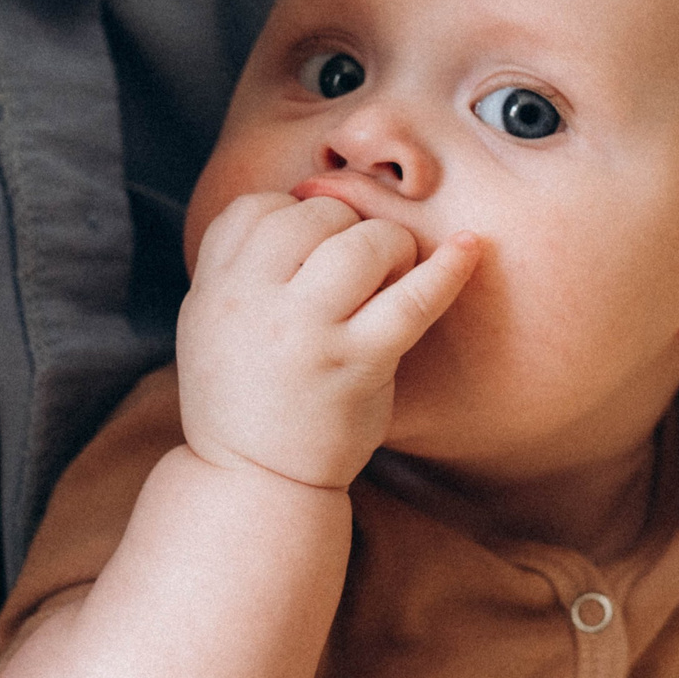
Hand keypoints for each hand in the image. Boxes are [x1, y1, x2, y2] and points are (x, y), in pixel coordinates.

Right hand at [178, 192, 479, 488]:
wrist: (252, 482)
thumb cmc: (241, 395)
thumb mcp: (207, 320)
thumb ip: (239, 261)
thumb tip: (300, 195)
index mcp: (214, 287)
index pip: (259, 207)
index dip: (293, 217)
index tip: (309, 252)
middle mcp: (254, 303)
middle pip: (316, 214)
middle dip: (346, 228)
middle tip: (357, 269)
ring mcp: (308, 333)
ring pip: (364, 243)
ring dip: (390, 247)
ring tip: (391, 276)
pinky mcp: (357, 364)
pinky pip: (412, 299)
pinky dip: (448, 270)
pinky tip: (471, 249)